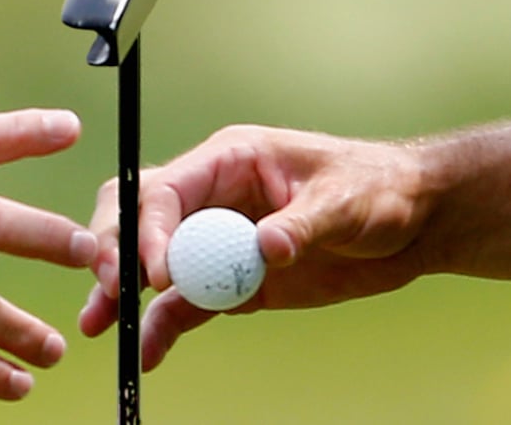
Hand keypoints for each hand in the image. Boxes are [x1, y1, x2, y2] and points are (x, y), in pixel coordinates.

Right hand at [78, 125, 435, 370]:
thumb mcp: (346, 199)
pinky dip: (162, 325)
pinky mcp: (232, 280)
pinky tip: (147, 351)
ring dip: (121, 294)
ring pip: (152, 265)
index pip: (167, 189)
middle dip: (115, 250)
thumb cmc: (380, 188)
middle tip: (108, 288)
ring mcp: (217, 240)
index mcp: (229, 160)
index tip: (153, 273)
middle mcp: (212, 198)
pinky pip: (185, 303)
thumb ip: (302, 224)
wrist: (412, 223)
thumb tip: (266, 248)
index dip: (150, 228)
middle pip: (139, 217)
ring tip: (98, 325)